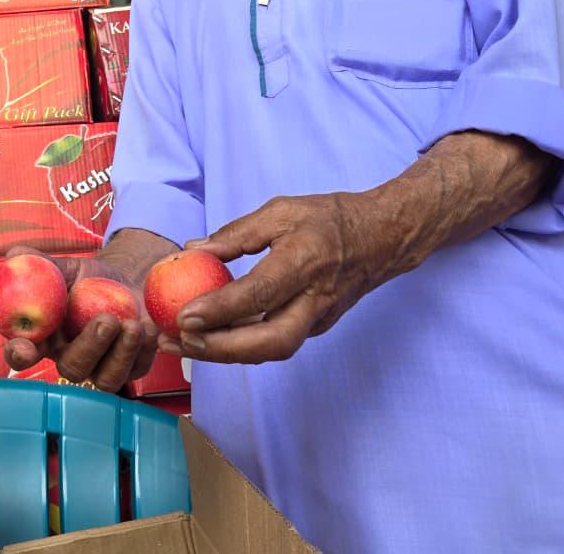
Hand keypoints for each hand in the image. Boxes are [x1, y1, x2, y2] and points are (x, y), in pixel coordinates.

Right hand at [1, 247, 158, 392]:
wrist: (128, 280)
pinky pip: (137, 370)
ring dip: (121, 354)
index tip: (25, 347)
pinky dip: (144, 350)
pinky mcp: (131, 368)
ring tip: (133, 325)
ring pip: (106, 379)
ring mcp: (101, 367)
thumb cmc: (90, 278)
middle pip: (71, 369)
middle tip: (106, 321)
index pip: (22, 353)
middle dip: (89, 348)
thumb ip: (41, 265)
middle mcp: (69, 357)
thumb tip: (15, 254)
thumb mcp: (66, 267)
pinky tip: (148, 329)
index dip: (20, 355)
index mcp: (45, 337)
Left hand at [158, 192, 391, 363]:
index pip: (260, 294)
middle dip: (221, 349)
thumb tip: (193, 250)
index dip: (220, 309)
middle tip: (179, 342)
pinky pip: (275, 342)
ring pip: (272, 350)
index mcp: (305, 261)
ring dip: (226, 353)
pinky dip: (242, 345)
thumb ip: (236, 233)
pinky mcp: (317, 326)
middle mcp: (315, 298)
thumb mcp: (281, 211)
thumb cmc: (330, 218)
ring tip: (183, 345)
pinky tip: (211, 338)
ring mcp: (319, 318)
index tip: (183, 316)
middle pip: (270, 341)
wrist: (384, 238)